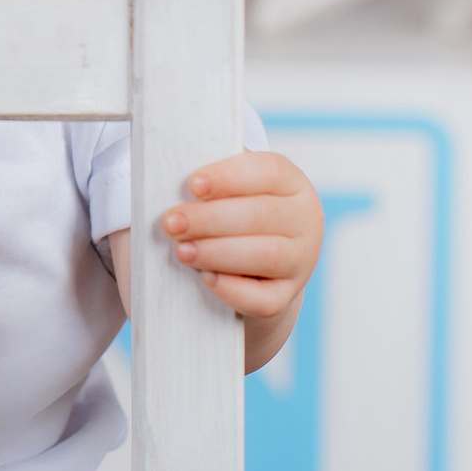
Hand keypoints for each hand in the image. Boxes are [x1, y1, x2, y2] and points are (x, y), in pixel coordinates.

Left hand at [159, 150, 322, 371]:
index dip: (229, 177)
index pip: (268, 171)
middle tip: (171, 222)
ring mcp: (300, 262)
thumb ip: (209, 179)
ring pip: (266, 256)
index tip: (193, 184)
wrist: (248, 267)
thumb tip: (167, 173)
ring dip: (218, 252)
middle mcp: (304, 220)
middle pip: (262, 215)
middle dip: (211, 219)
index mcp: (291, 182)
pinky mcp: (285, 298)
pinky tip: (207, 279)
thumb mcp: (226, 189)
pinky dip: (234, 290)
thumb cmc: (228, 213)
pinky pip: (264, 299)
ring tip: (181, 251)